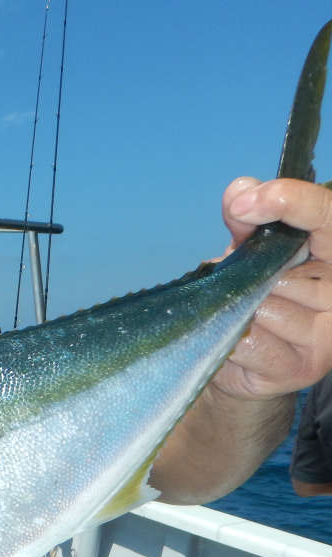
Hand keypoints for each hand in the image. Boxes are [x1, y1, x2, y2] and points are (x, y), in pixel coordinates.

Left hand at [214, 175, 331, 398]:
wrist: (241, 362)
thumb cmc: (251, 299)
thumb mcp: (248, 255)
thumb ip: (246, 224)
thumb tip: (240, 189)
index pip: (329, 218)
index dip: (292, 202)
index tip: (246, 201)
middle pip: (284, 267)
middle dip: (249, 271)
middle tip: (240, 282)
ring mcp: (328, 333)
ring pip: (265, 306)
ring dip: (238, 309)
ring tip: (242, 317)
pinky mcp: (303, 367)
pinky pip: (253, 340)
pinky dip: (233, 337)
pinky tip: (239, 340)